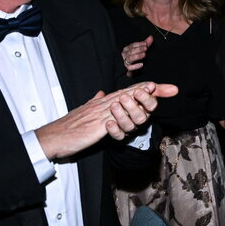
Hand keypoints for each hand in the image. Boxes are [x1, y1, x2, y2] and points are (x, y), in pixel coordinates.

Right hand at [35, 81, 177, 159]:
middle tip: (171, 89)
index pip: (130, 92)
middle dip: (153, 91)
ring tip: (149, 94)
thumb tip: (102, 94)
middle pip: (133, 94)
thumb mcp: (85, 112)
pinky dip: (123, 119)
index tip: (167, 89)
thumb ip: (96, 103)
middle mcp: (104, 104)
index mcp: (105, 102)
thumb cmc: (70, 127)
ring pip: (125, 103)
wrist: (53, 137)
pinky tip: (132, 113)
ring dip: (139, 101)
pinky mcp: (96, 127)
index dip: (149, 89)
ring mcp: (101, 114)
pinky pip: (113, 122)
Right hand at [120, 35, 152, 74]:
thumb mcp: (139, 50)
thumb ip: (145, 44)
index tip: (145, 43)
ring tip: (144, 54)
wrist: (127, 69)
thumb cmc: (133, 57)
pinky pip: (130, 68)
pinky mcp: (126, 69)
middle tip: (146, 48)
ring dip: (137, 56)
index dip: (139, 44)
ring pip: (130, 58)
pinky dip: (135, 66)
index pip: (132, 45)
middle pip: (131, 51)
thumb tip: (151, 37)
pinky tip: (141, 64)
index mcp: (127, 49)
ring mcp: (125, 62)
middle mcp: (125, 55)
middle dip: (138, 49)